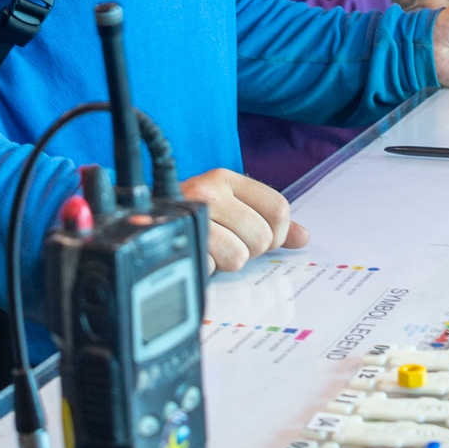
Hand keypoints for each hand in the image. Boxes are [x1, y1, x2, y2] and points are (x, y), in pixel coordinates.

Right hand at [180, 167, 308, 273]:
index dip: (277, 233)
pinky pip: (213, 268)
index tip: (262, 238)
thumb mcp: (232, 205)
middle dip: (251, 250)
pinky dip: (209, 269)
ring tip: (212, 250)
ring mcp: (194, 216)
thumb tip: (303, 237)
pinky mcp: (182, 242)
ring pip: (239, 256)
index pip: (278, 208)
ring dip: (228, 261)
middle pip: (262, 236)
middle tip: (230, 244)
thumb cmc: (195, 215)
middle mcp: (210, 191)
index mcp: (227, 178)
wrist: (146, 220)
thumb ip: (268, 218)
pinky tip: (201, 257)